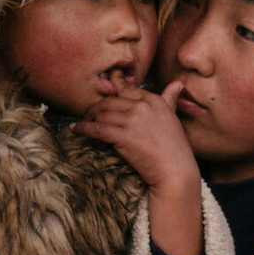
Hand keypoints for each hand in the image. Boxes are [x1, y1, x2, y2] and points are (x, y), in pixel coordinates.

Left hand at [73, 80, 203, 254]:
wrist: (174, 171)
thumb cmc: (174, 147)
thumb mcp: (173, 117)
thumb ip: (170, 98)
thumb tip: (178, 83)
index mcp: (153, 100)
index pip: (125, 91)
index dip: (111, 98)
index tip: (103, 103)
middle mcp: (142, 106)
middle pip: (109, 102)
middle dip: (95, 108)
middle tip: (88, 115)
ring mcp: (132, 121)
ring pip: (101, 114)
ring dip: (88, 119)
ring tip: (83, 123)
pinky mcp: (122, 136)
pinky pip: (96, 129)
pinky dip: (83, 128)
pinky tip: (76, 130)